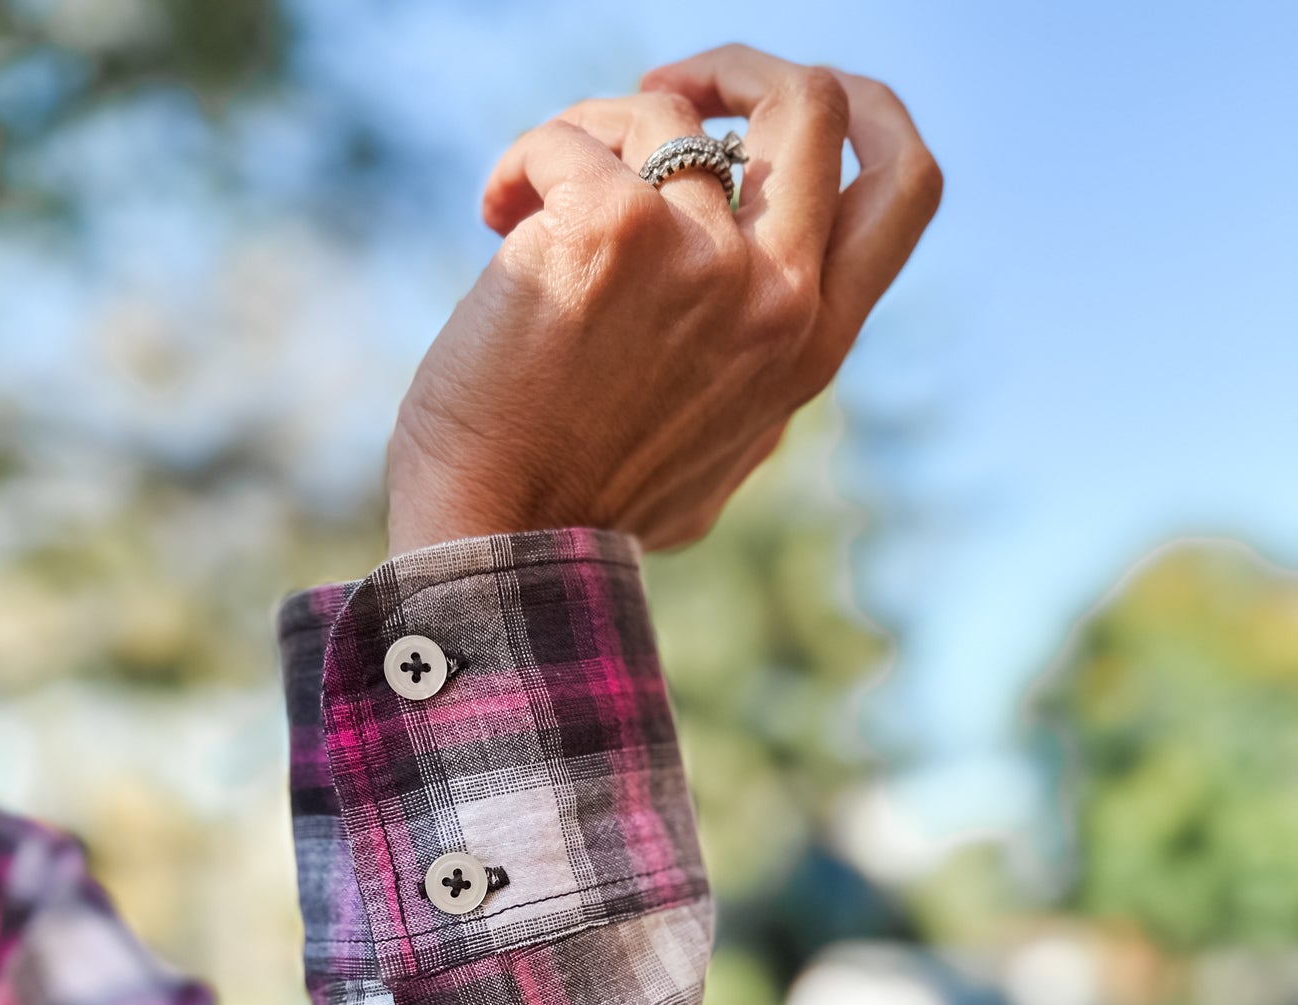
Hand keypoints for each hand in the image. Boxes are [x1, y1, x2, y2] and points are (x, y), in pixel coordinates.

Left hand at [387, 44, 941, 554]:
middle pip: (812, 100)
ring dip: (588, 137)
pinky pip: (571, 137)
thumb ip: (755, 371)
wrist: (499, 544)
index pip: (905, 184)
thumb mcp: (720, 450)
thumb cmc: (584, 508)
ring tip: (525, 205)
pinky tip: (492, 218)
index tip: (775, 103)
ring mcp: (704, 261)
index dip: (864, 106)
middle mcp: (779, 297)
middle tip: (656, 93)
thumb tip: (766, 302)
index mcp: (813, 344)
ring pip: (664, 113)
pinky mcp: (614, 232)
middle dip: (733, 67)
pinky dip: (523, 164)